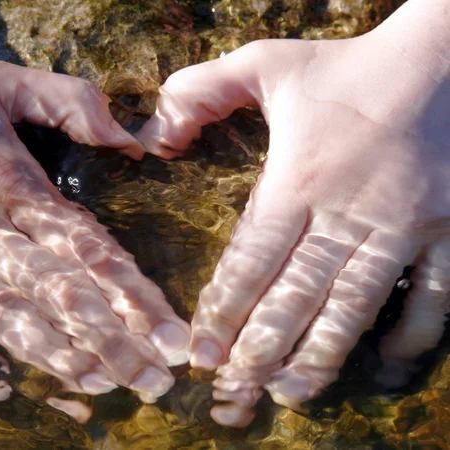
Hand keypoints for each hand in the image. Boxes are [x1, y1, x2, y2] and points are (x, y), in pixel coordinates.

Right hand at [0, 21, 189, 421]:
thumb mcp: (2, 81)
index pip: (88, 249)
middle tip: (154, 379)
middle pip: (56, 292)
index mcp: (12, 184)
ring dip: (51, 352)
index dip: (134, 296)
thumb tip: (130, 137)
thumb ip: (71, 100)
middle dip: (110, 340)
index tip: (170, 335)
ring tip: (99, 383)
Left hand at [137, 0, 449, 426]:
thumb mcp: (267, 63)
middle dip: (263, 345)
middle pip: (297, 294)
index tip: (202, 351)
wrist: (442, 60)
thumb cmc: (350, 67)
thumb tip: (152, 135)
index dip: (224, 309)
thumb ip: (202, 89)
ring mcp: (402, 227)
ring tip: (291, 392)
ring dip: (321, 353)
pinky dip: (410, 334)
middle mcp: (347, 212)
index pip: (253, 259)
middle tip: (236, 386)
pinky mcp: (446, 232)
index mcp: (299, 178)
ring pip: (355, 305)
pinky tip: (383, 364)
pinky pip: (433, 295)